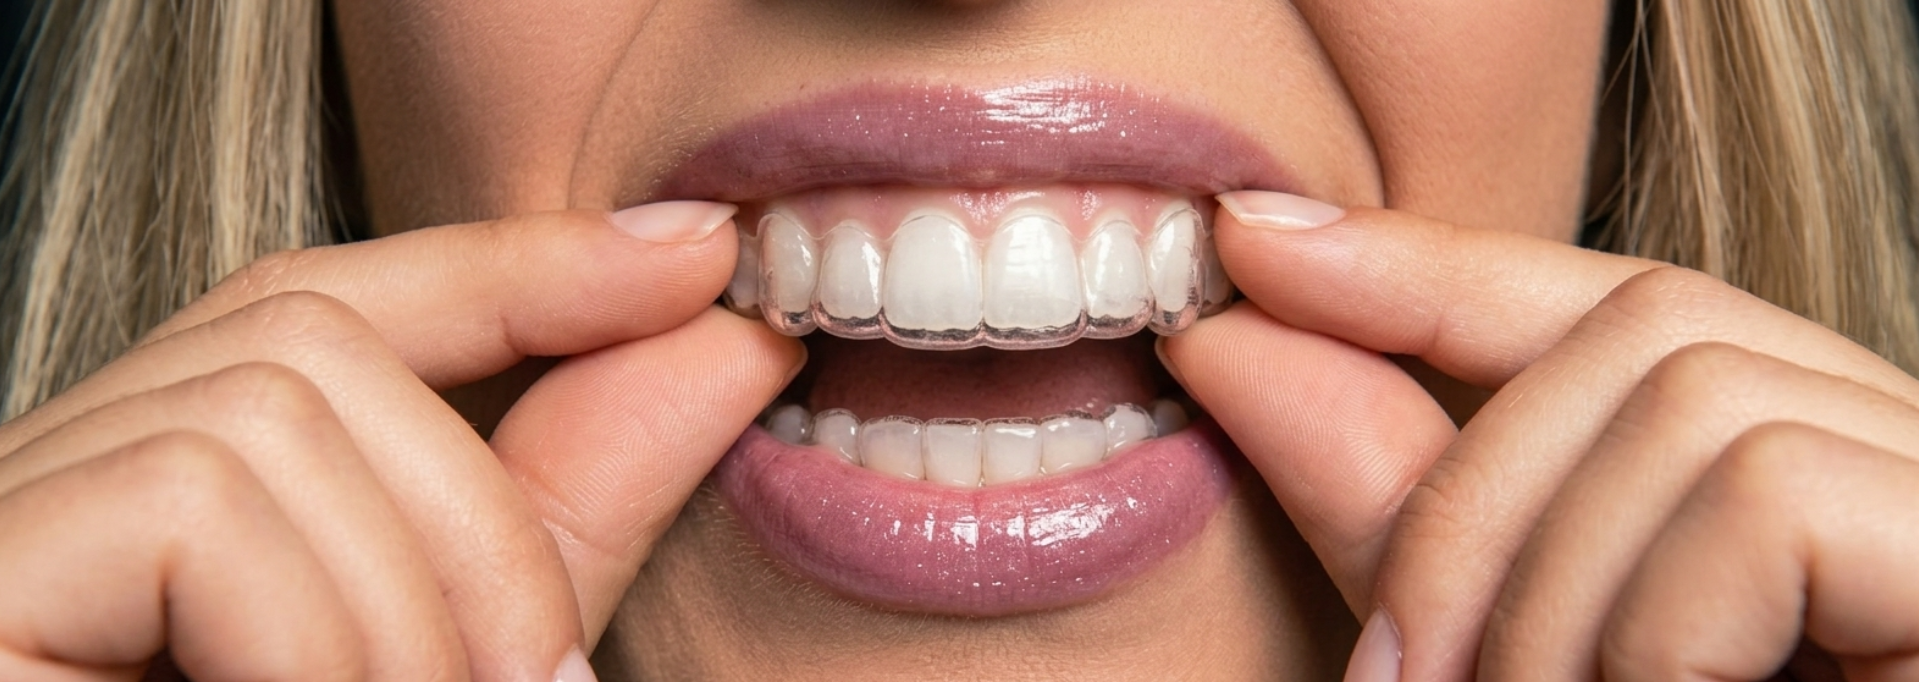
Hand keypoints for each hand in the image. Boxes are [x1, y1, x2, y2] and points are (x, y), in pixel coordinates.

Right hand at [0, 203, 803, 680]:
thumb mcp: (454, 661)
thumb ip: (562, 516)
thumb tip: (726, 342)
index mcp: (170, 508)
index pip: (332, 309)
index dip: (517, 264)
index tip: (698, 256)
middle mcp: (56, 488)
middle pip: (308, 339)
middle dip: (481, 505)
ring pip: (266, 413)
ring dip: (413, 599)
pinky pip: (196, 504)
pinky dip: (320, 629)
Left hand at [1160, 191, 1918, 679]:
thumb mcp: (1513, 656)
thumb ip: (1407, 514)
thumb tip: (1241, 344)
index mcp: (1791, 479)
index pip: (1610, 304)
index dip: (1430, 267)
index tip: (1252, 252)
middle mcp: (1895, 466)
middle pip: (1648, 327)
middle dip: (1467, 495)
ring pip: (1691, 402)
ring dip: (1546, 590)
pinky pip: (1770, 499)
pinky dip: (1652, 627)